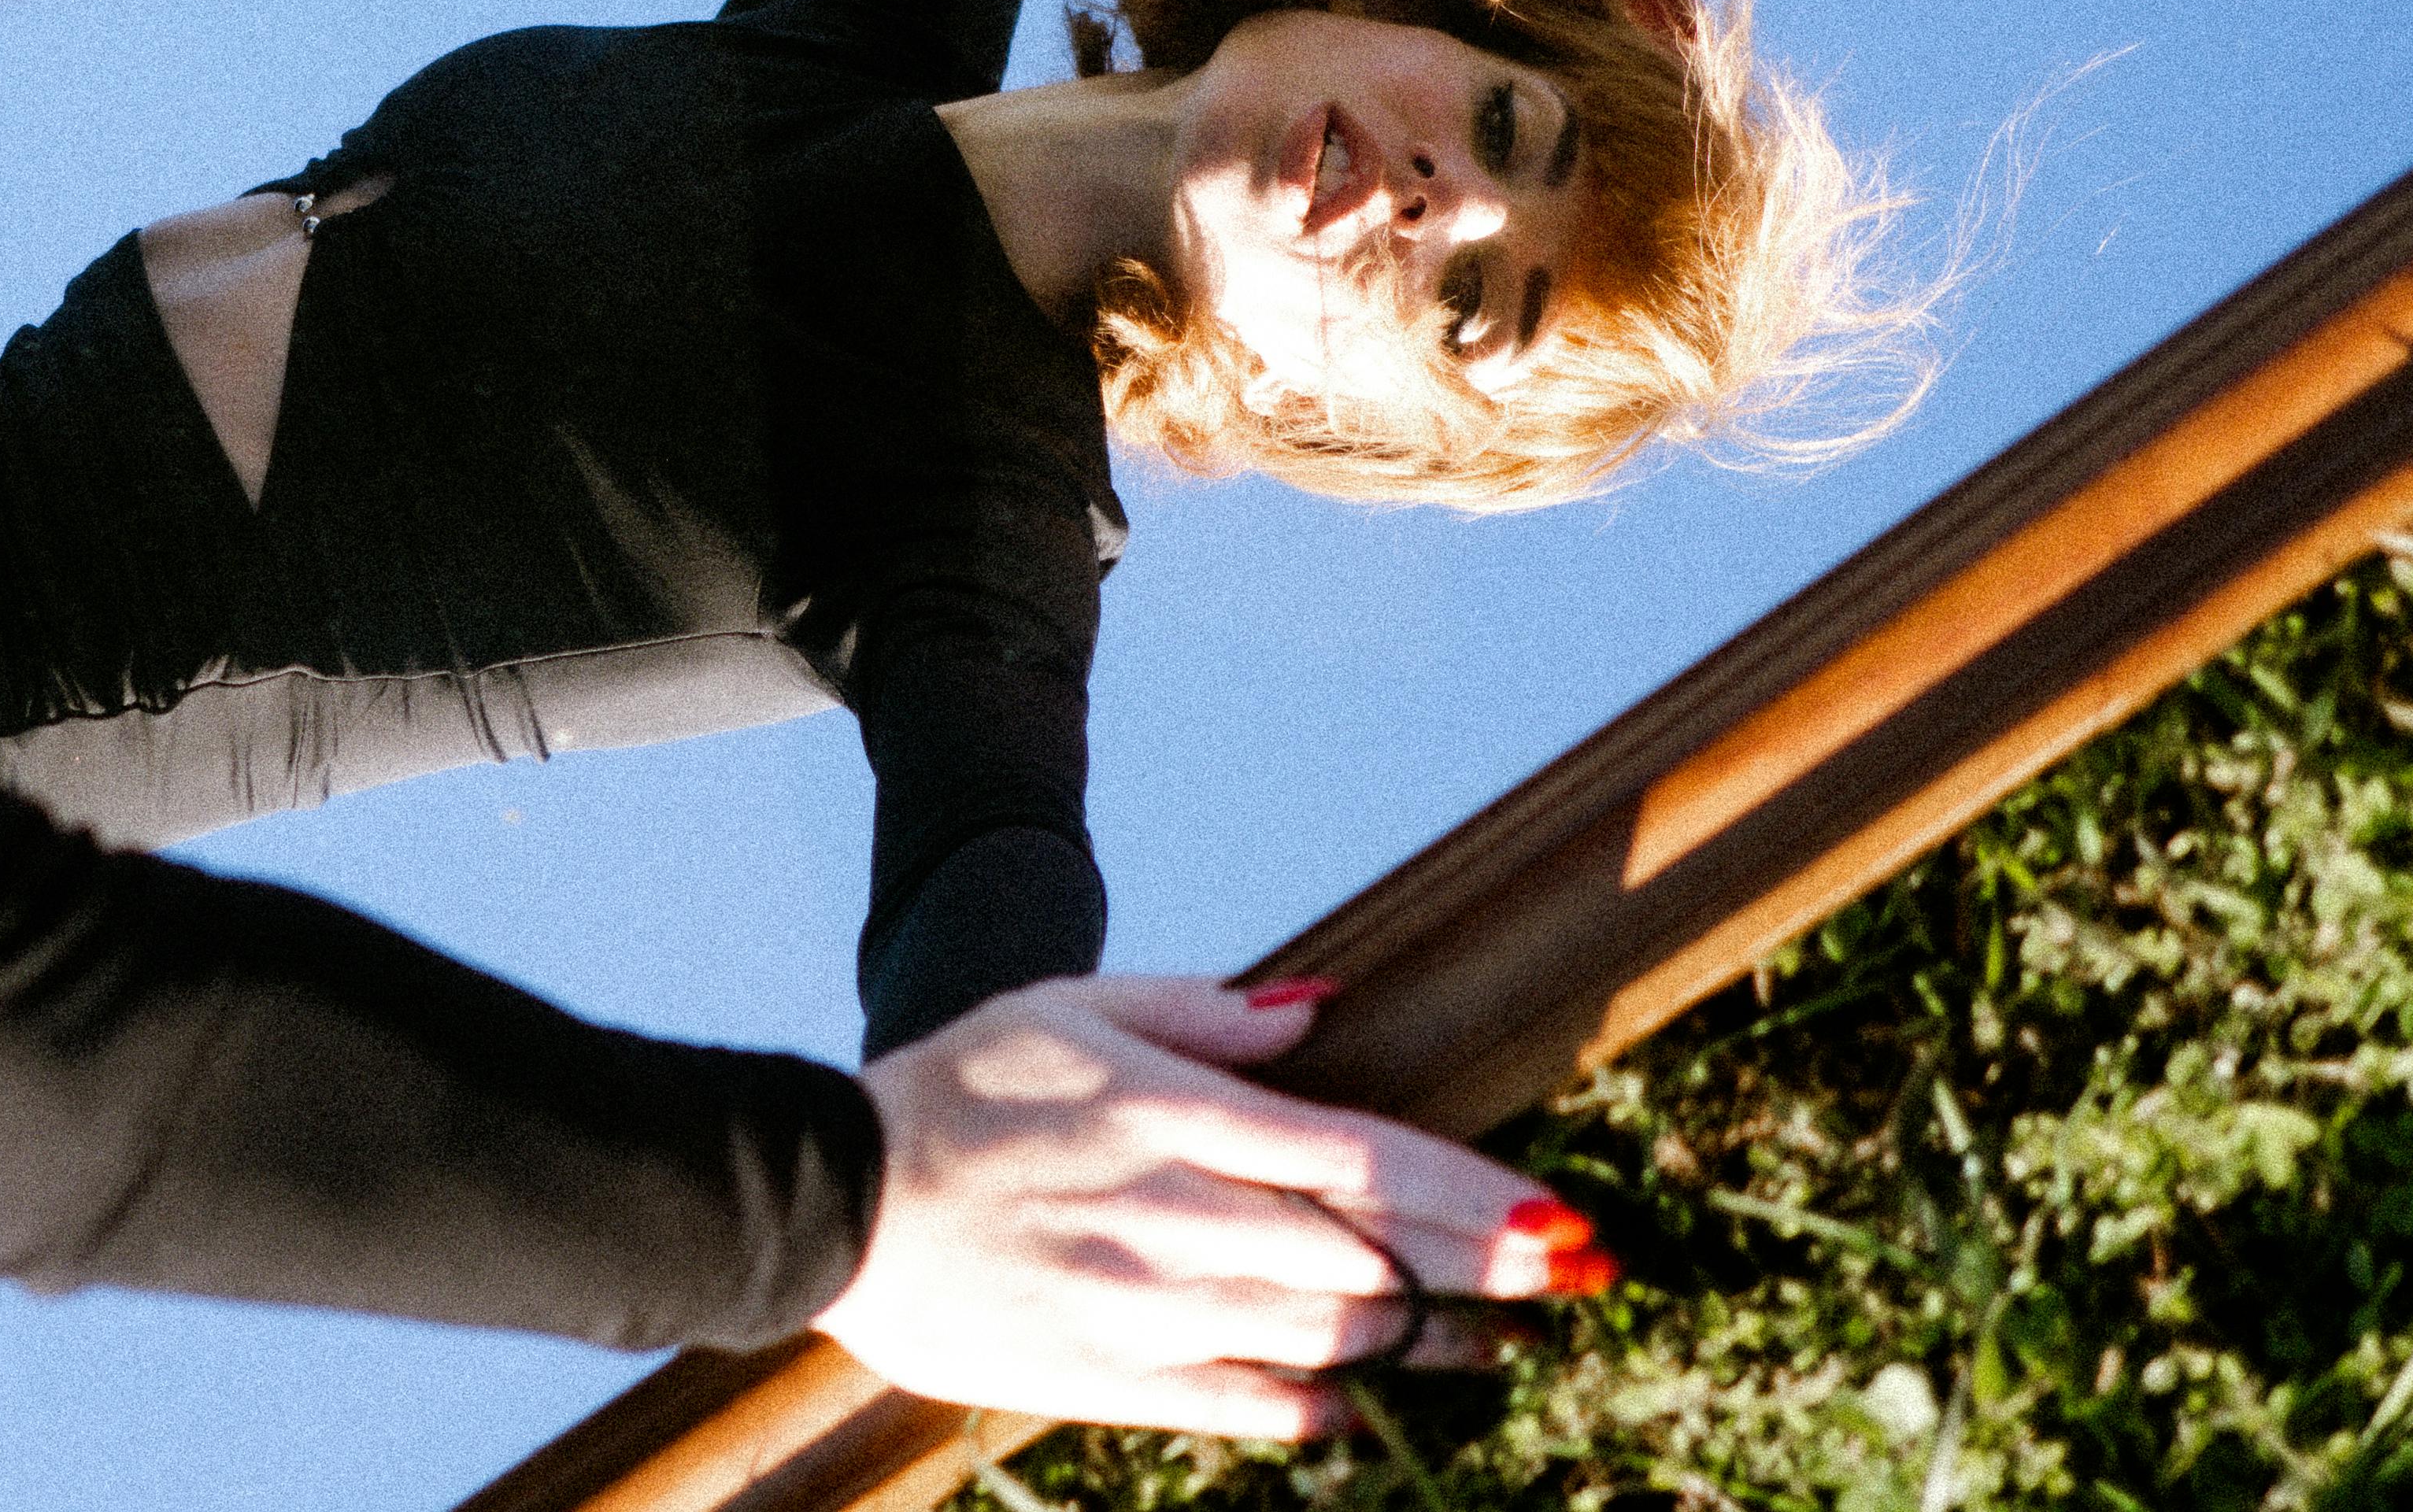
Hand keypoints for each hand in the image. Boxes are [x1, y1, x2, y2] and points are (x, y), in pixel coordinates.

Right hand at [810, 975, 1614, 1437]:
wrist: (834, 1194)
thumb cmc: (963, 1085)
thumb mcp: (1077, 1008)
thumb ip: (1208, 1015)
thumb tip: (1322, 1011)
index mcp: (1179, 1117)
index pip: (1369, 1162)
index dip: (1479, 1197)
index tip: (1561, 1220)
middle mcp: (1178, 1219)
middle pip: (1369, 1258)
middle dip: (1487, 1274)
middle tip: (1579, 1281)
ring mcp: (1145, 1308)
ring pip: (1322, 1335)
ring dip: (1419, 1340)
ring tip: (1492, 1342)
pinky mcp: (1104, 1375)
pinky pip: (1237, 1404)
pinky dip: (1309, 1402)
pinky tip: (1355, 1394)